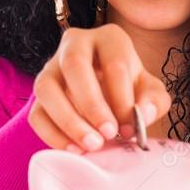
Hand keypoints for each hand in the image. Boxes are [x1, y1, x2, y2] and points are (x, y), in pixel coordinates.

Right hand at [28, 22, 172, 151]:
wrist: (111, 98)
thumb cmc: (132, 91)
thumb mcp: (151, 93)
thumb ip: (154, 102)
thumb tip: (142, 114)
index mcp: (109, 39)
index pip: (114, 63)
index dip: (122, 99)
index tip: (129, 129)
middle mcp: (75, 45)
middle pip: (74, 65)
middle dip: (92, 104)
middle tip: (108, 134)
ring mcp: (50, 68)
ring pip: (46, 88)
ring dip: (68, 120)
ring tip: (90, 146)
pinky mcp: (39, 95)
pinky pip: (35, 113)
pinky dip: (52, 135)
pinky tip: (74, 150)